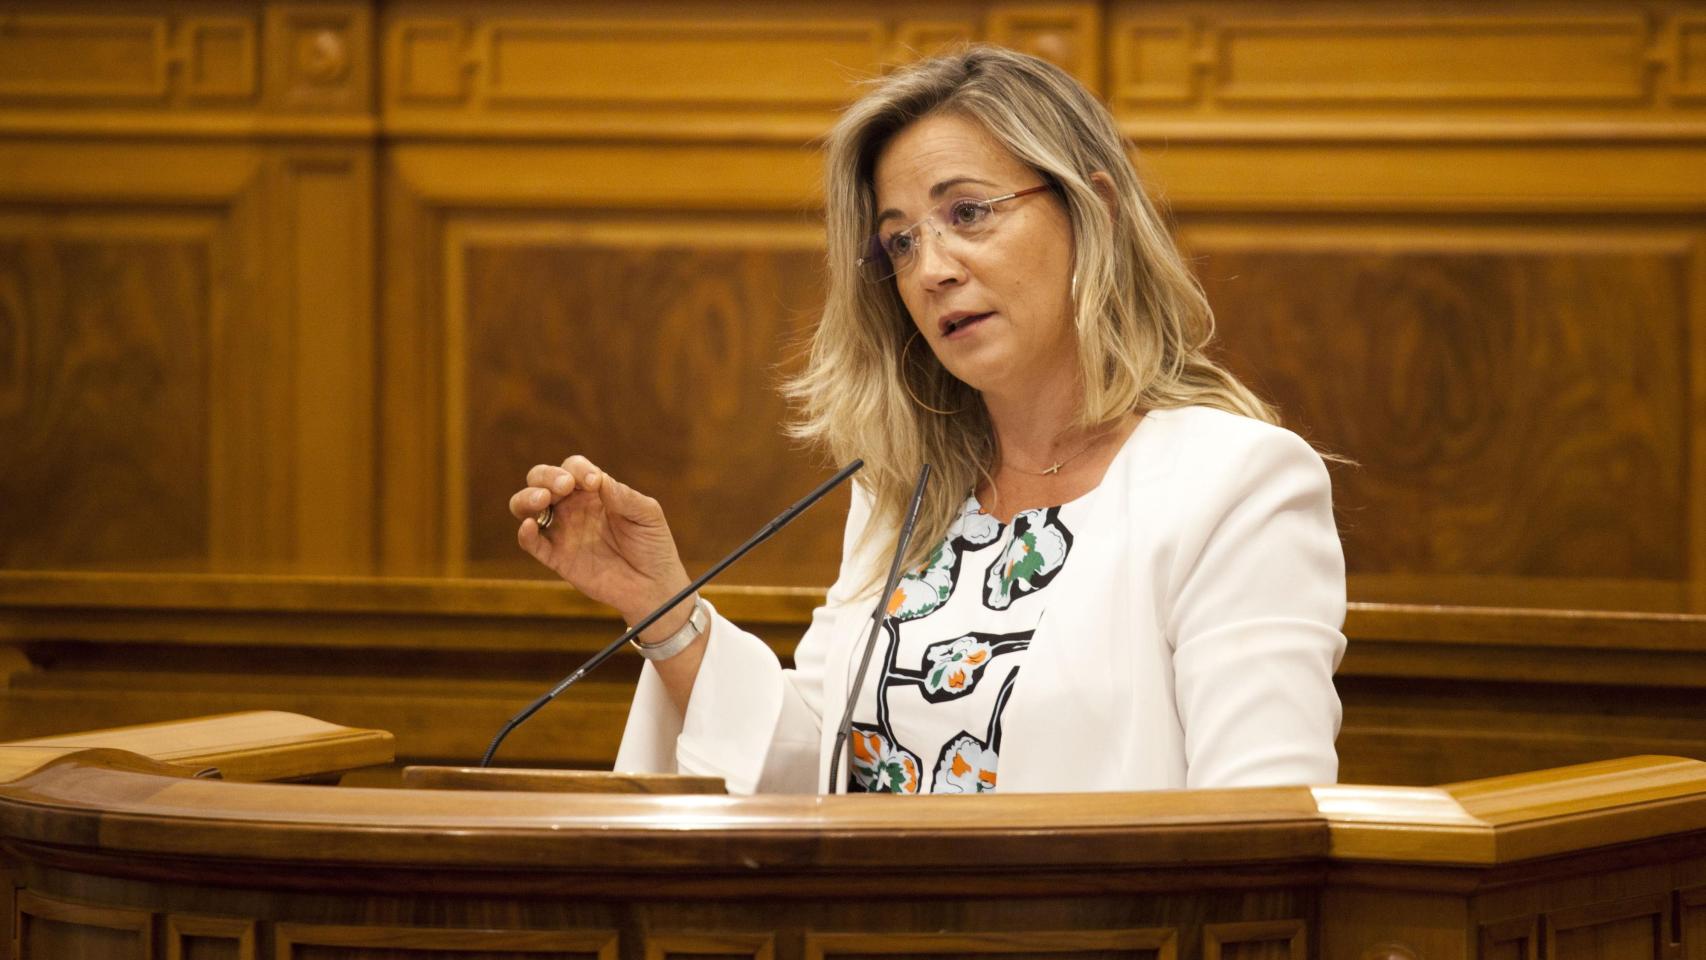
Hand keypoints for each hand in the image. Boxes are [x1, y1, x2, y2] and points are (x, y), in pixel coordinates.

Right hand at [511, 456, 694, 636]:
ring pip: (526, 507)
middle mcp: (573, 507)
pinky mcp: (557, 558)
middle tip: (564, 486)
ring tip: (542, 499)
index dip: (578, 469)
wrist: (654, 585)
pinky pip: (532, 544)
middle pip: (542, 479)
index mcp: (594, 492)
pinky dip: (525, 534)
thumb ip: (624, 496)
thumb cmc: (653, 544)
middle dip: (546, 476)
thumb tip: (598, 479)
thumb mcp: (647, 514)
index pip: (572, 468)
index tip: (594, 482)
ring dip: (527, 498)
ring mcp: (562, 531)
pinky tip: (528, 526)